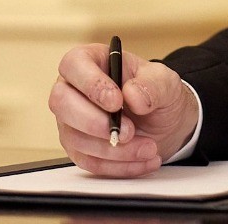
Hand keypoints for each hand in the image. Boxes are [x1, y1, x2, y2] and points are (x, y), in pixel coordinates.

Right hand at [47, 43, 198, 176]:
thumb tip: (132, 95)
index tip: (116, 101)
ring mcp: (71, 121)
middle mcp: (73, 90)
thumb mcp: (166, 81)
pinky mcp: (78, 149)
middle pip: (61, 103)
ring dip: (114, 150)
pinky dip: (118, 166)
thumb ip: (153, 84)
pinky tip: (143, 161)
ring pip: (75, 138)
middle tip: (129, 131)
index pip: (74, 64)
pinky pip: (88, 162)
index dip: (91, 84)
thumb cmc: (156, 93)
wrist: (165, 121)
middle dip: (95, 122)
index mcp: (91, 61)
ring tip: (149, 148)